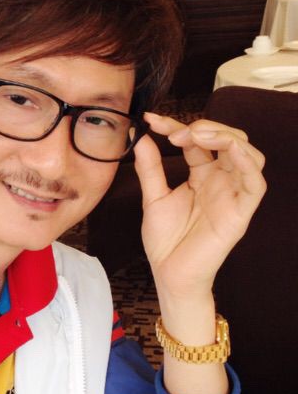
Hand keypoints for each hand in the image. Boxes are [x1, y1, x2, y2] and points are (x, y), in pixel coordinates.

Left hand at [133, 112, 265, 301]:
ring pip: (247, 154)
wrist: (169, 273)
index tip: (151, 120)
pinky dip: (247, 162)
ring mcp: (232, 194)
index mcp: (201, 175)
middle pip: (227, 139)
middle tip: (174, 132)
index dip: (176, 126)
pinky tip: (229, 149)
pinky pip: (256, 183)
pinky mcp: (241, 212)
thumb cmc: (165, 239)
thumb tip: (139, 136)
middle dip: (204, 127)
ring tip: (196, 135)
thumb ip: (150, 167)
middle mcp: (221, 180)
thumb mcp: (153, 197)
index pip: (196, 140)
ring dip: (225, 137)